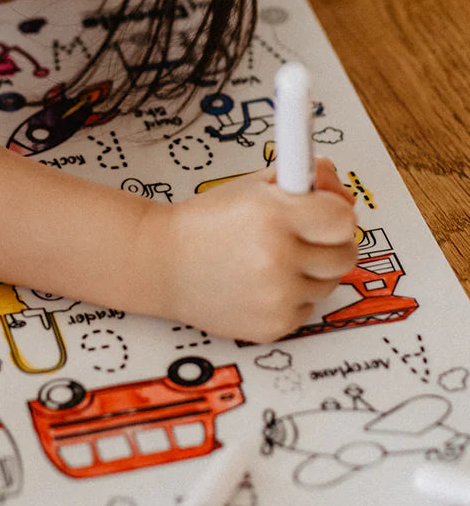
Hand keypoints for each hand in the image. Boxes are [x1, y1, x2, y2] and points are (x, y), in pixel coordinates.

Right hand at [145, 156, 357, 341]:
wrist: (158, 263)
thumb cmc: (202, 223)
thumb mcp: (248, 188)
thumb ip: (298, 180)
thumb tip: (336, 188)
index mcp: (273, 215)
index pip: (344, 218)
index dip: (333, 213)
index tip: (320, 212)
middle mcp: (277, 257)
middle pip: (346, 255)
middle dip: (328, 243)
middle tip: (301, 237)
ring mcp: (276, 296)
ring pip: (328, 284)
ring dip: (309, 272)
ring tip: (270, 260)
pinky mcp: (273, 325)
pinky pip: (307, 309)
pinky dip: (290, 297)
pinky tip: (259, 283)